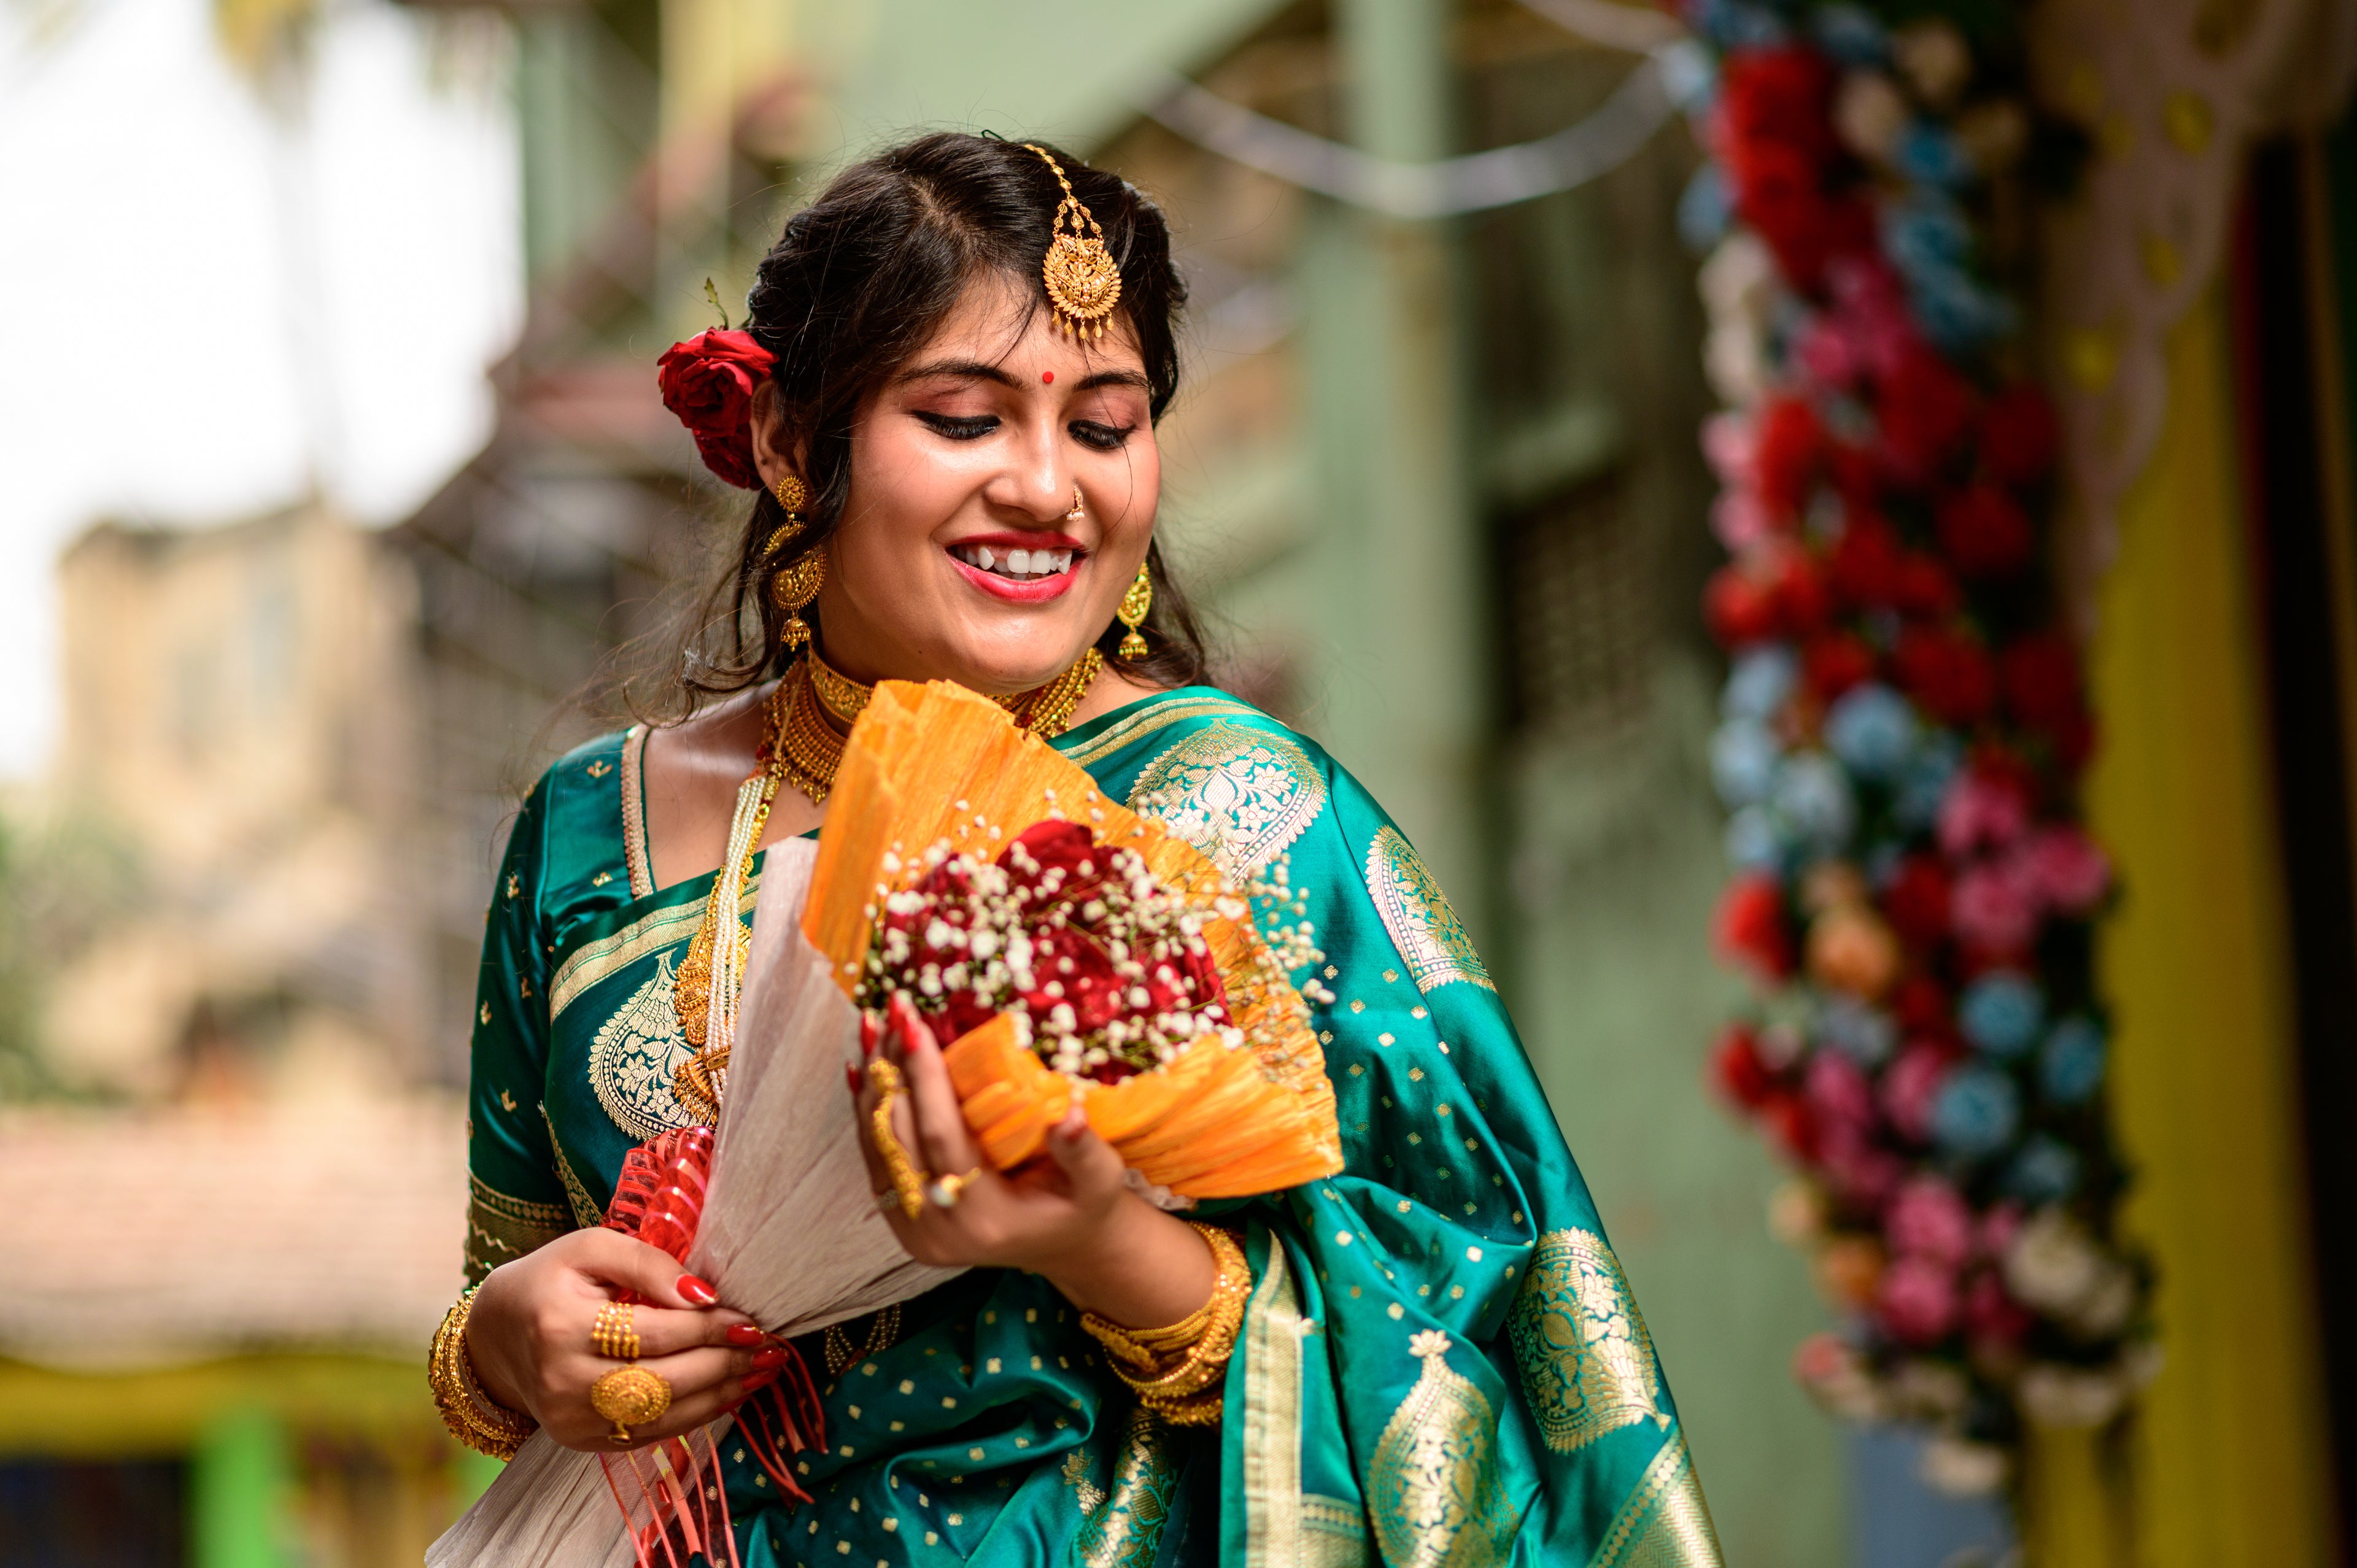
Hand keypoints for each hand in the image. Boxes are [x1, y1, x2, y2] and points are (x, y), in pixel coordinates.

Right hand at [466, 1228, 784, 1451]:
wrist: (497, 1335)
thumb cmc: (551, 1280)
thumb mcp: (591, 1248)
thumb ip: (648, 1264)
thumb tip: (704, 1295)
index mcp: (560, 1325)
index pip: (651, 1334)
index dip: (706, 1328)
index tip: (750, 1319)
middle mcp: (562, 1381)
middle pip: (661, 1382)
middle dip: (723, 1365)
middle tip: (770, 1348)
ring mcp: (570, 1420)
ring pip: (661, 1415)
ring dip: (721, 1394)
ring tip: (763, 1370)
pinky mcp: (580, 1440)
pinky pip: (650, 1434)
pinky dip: (696, 1414)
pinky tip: (730, 1392)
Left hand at [852, 995, 1215, 1326]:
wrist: (1064, 1246)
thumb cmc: (1082, 1206)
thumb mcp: (1099, 1182)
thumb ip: (1083, 1153)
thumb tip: (1071, 1115)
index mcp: (985, 1219)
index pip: (941, 1137)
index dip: (925, 1079)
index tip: (914, 1024)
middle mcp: (938, 1230)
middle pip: (900, 1137)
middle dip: (892, 1068)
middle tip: (891, 1010)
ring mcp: (913, 1229)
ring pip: (879, 1144)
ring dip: (874, 1082)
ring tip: (874, 1026)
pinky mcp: (901, 1220)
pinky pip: (874, 1156)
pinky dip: (868, 1109)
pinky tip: (864, 1067)